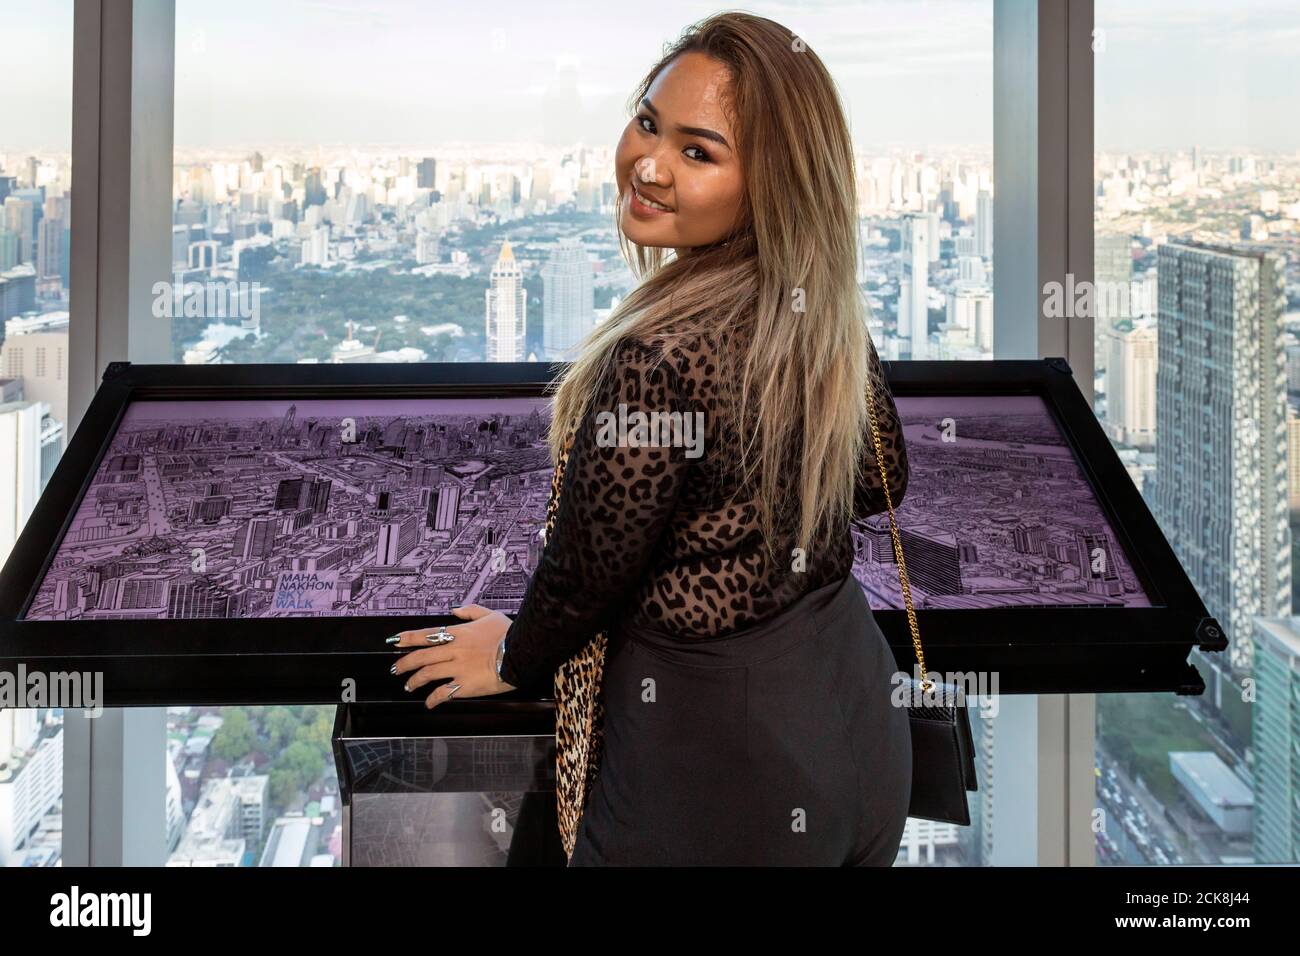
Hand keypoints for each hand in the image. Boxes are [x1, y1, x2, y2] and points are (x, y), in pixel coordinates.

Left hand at [390, 604, 517, 708]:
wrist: (521, 653)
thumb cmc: (509, 634)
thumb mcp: (490, 615)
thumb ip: (471, 611)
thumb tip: (455, 611)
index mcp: (458, 633)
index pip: (426, 635)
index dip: (407, 638)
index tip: (394, 642)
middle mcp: (454, 651)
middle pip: (421, 657)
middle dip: (405, 663)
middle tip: (396, 668)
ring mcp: (458, 669)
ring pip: (428, 675)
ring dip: (415, 681)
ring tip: (409, 685)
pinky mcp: (465, 686)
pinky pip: (444, 693)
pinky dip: (433, 699)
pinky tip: (429, 703)